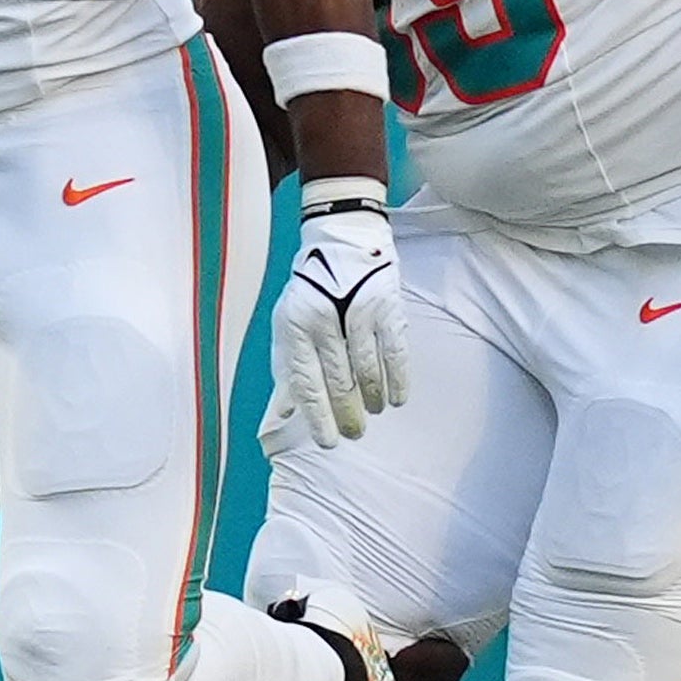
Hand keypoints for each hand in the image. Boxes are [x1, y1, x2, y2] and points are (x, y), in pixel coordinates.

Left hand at [273, 196, 410, 444]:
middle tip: (353, 434)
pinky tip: (396, 398)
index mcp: (297, 327)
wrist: (342, 239)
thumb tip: (284, 411)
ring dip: (371, 399)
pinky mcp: (386, 307)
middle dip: (347, 414)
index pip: (306, 382)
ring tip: (372, 412)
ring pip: (366, 370)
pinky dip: (397, 380)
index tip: (328, 442)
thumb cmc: (311, 288)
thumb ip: (286, 366)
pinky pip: (394, 353)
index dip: (318, 416)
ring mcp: (357, 314)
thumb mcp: (287, 322)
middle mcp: (325, 322)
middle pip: (338, 381)